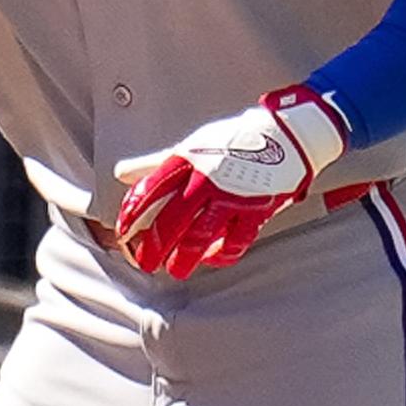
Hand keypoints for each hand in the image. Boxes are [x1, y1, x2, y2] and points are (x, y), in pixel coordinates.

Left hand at [112, 85, 348, 278]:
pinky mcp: (255, 210)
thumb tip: (122, 173)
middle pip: (172, 218)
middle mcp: (206, 179)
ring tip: (175, 270)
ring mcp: (231, 196)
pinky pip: (234, 241)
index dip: (133, 212)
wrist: (284, 136)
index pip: (150, 187)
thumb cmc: (234, 141)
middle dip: (155, 245)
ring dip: (185, 257)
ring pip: (201, 235)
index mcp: (187, 159)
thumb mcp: (191, 147)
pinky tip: (211, 258)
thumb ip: (155, 164)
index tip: (122, 230)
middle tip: (145, 262)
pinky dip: (220, 254)